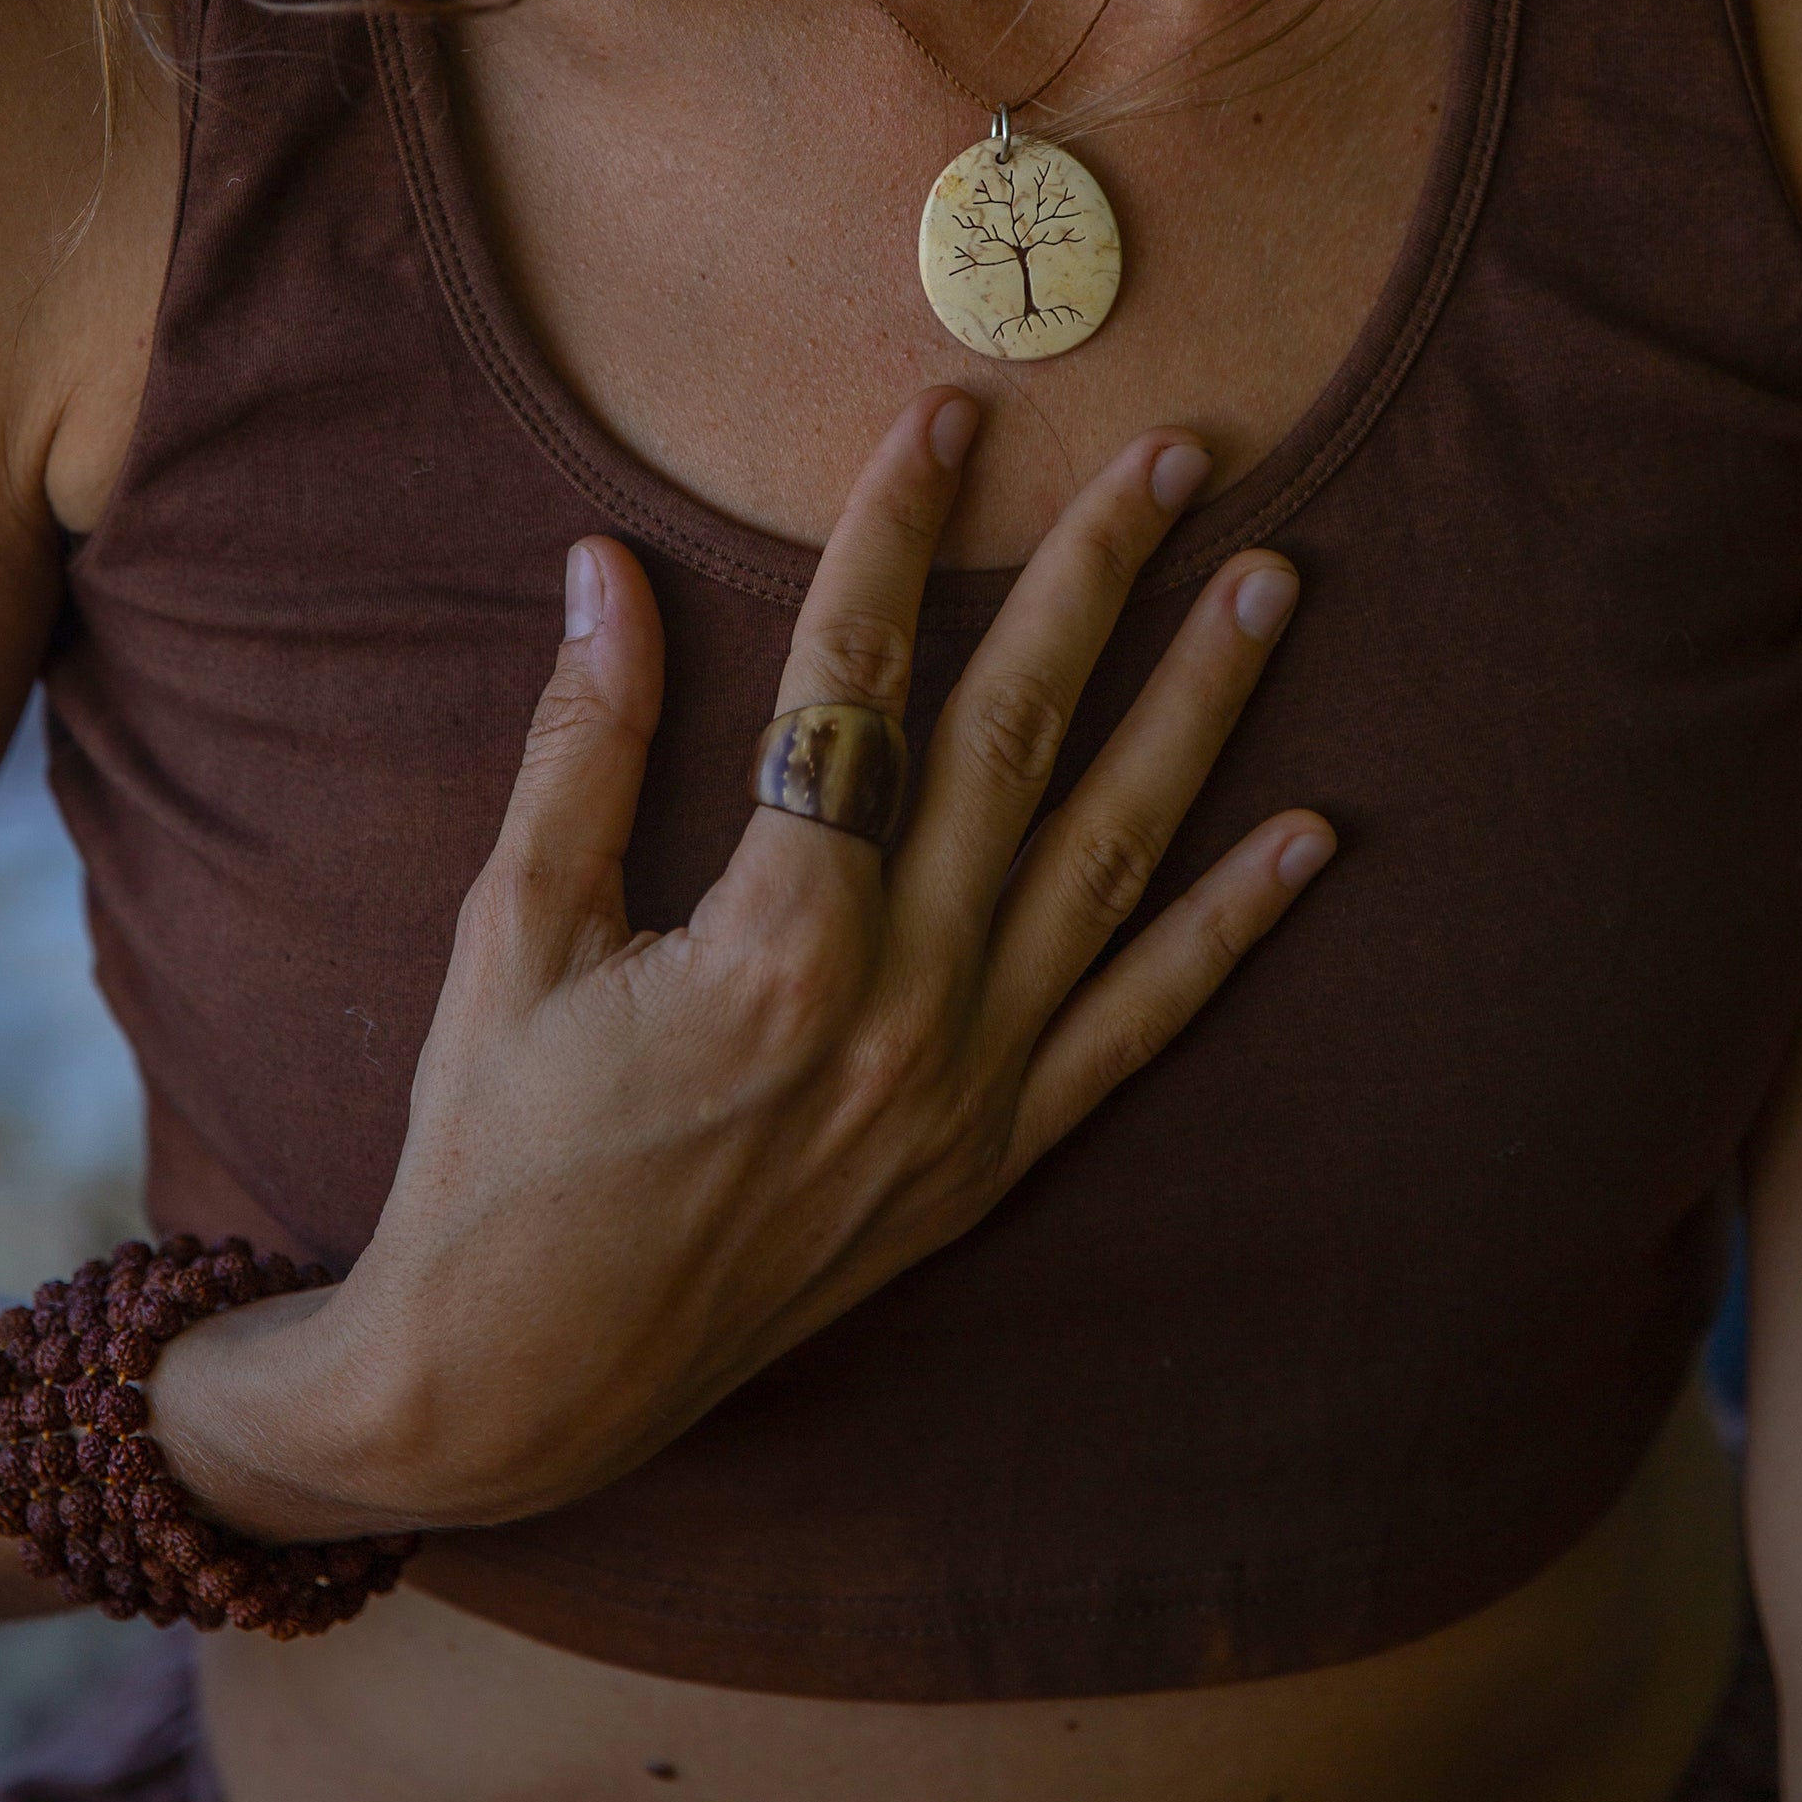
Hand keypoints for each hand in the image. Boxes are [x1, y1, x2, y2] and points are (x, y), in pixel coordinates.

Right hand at [154, 392, 1333, 1539]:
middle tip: (1177, 455)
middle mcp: (901, 1011)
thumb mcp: (511, 935)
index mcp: (774, 942)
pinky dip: (1229, 929)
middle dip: (1101, 579)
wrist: (518, 1384)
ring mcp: (965, 1094)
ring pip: (1112, 860)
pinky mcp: (990, 1163)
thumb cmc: (494, 1156)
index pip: (854, 686)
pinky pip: (1142, 1026)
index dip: (900, 533)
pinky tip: (1307, 840)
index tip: (945, 418)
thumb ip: (580, 746)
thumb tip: (606, 570)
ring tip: (1271, 586)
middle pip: (1019, 742)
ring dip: (1200, 713)